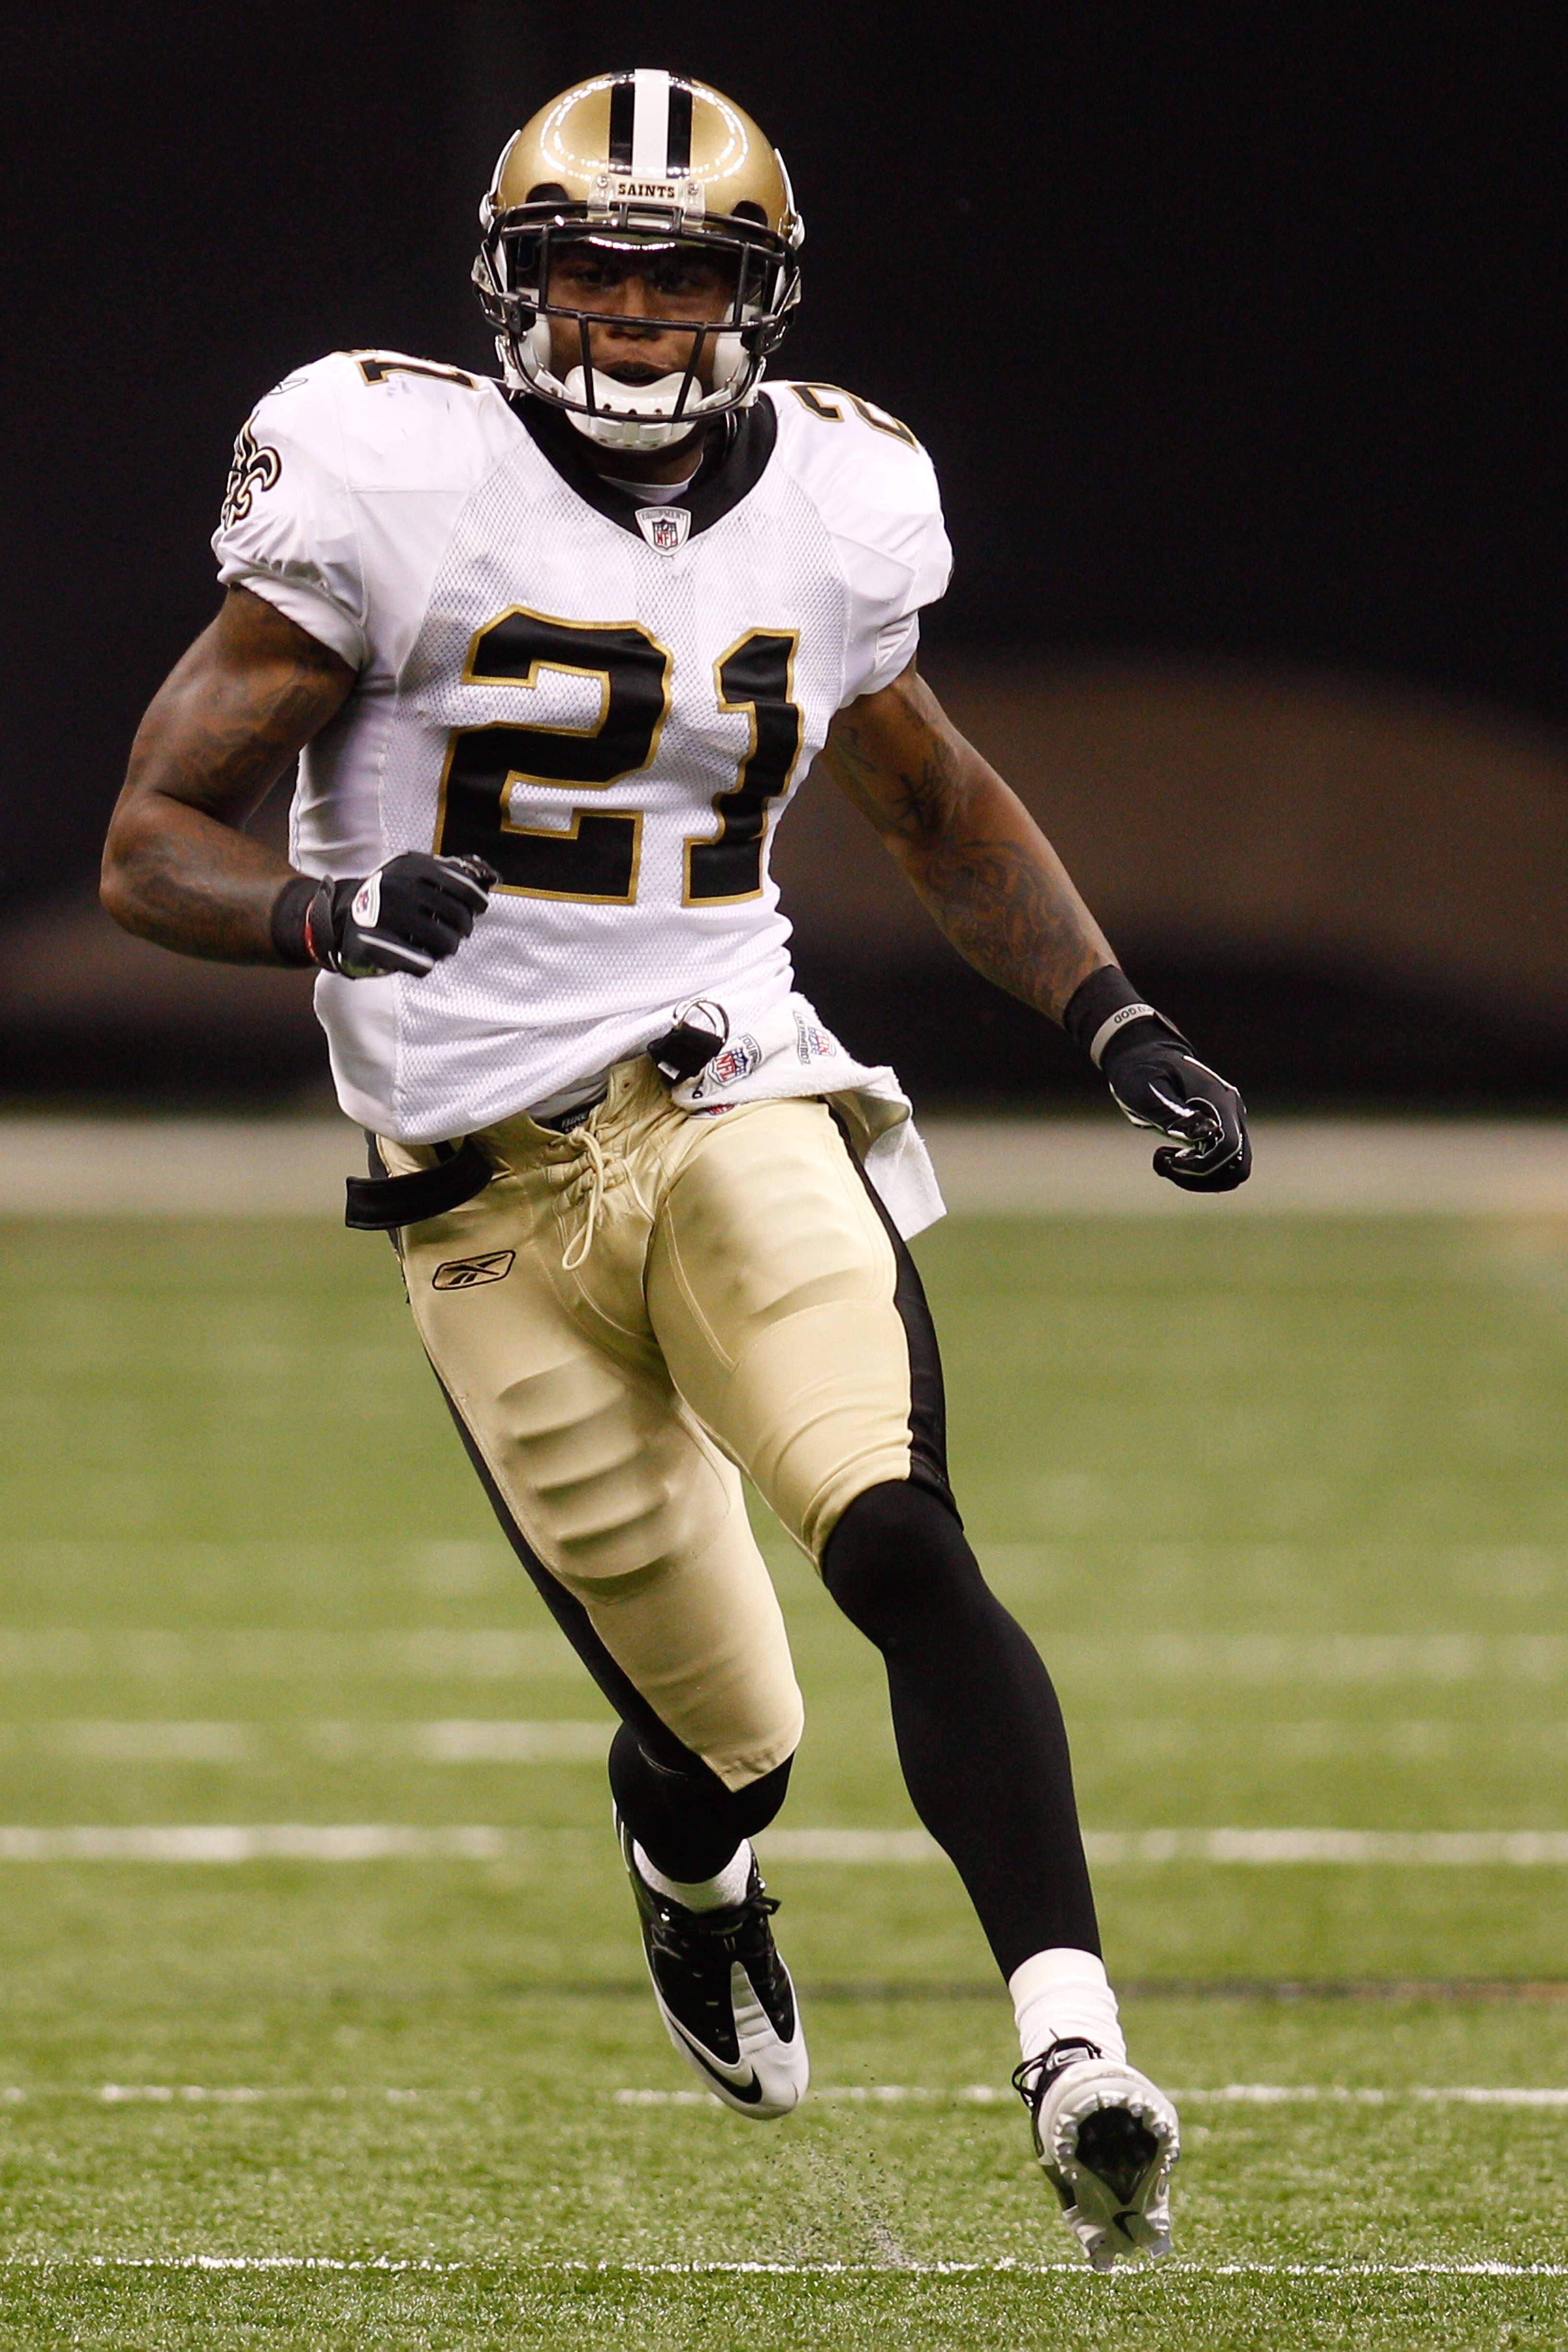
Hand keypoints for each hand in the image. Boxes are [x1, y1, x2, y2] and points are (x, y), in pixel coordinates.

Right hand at [304, 853, 496, 977]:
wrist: (340, 916)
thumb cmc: (391, 897)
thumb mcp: (415, 875)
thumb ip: (452, 872)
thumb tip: (492, 877)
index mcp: (411, 866)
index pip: (462, 883)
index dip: (476, 900)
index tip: (478, 909)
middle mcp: (398, 886)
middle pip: (457, 916)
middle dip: (462, 929)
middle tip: (455, 934)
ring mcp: (383, 915)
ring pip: (444, 942)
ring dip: (447, 949)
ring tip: (438, 948)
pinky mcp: (372, 945)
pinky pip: (421, 964)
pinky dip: (425, 965)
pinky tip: (420, 960)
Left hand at [1102, 1030, 1250, 1192]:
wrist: (1142, 1060)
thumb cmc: (1141, 1072)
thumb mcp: (1147, 1091)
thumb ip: (1174, 1114)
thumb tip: (1205, 1135)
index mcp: (1218, 1099)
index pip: (1230, 1147)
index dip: (1204, 1165)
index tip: (1172, 1161)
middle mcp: (1230, 1113)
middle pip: (1238, 1167)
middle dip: (1203, 1177)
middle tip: (1169, 1166)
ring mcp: (1226, 1124)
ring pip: (1231, 1172)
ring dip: (1200, 1179)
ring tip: (1166, 1162)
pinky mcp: (1216, 1134)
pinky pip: (1219, 1167)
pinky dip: (1197, 1175)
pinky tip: (1170, 1160)